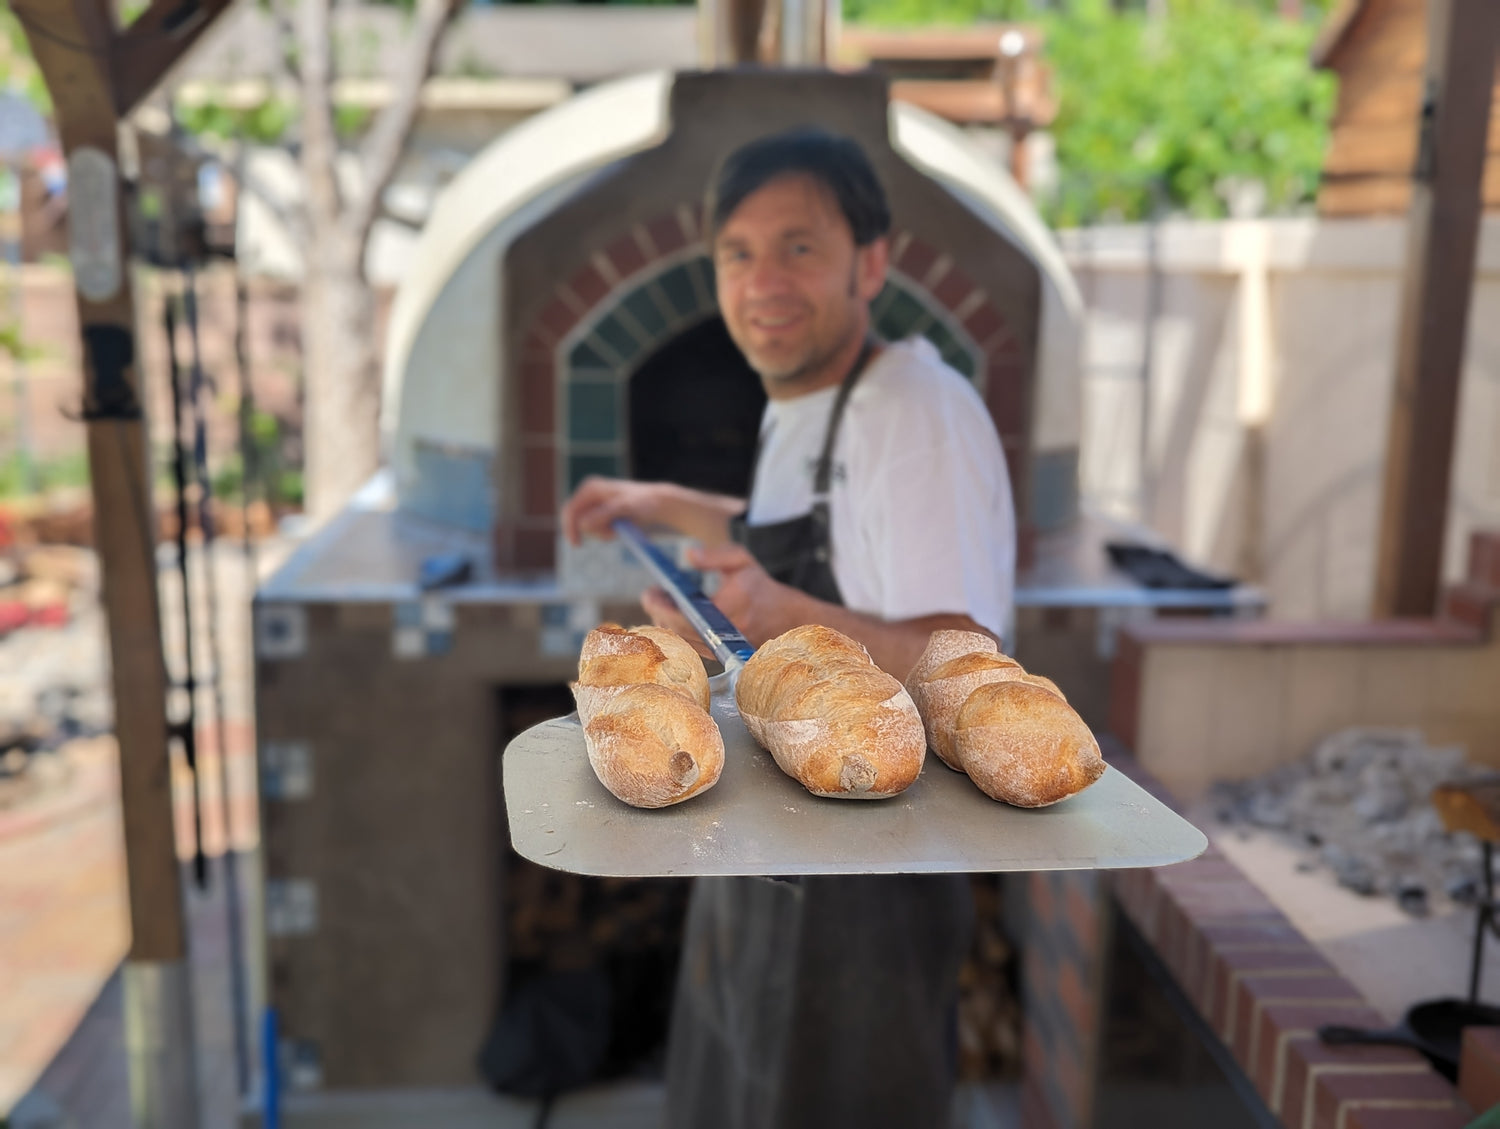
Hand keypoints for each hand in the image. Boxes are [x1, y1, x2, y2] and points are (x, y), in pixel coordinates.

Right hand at [560, 476, 666, 545]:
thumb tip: (582, 523)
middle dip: (593, 531)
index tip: (577, 545)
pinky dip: (605, 533)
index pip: (571, 510)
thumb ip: (603, 514)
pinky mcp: (599, 512)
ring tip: (619, 529)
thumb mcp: (624, 508)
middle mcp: (589, 494)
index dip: (570, 529)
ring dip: (602, 533)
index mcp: (590, 488)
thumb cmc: (642, 502)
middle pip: (576, 520)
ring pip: (586, 527)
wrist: (656, 503)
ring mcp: (593, 503)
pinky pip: (594, 529)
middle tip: (612, 534)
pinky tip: (619, 528)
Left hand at [639, 543, 806, 651]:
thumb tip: (688, 555)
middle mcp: (725, 631)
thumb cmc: (758, 586)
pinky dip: (675, 630)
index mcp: (732, 606)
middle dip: (658, 611)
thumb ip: (715, 556)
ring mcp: (720, 646)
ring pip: (681, 640)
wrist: (783, 617)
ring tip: (660, 601)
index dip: (663, 606)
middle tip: (651, 594)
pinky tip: (670, 614)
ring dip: (664, 621)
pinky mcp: (717, 653)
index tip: (650, 591)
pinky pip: (688, 645)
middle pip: (679, 630)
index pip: (688, 615)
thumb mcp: (741, 561)